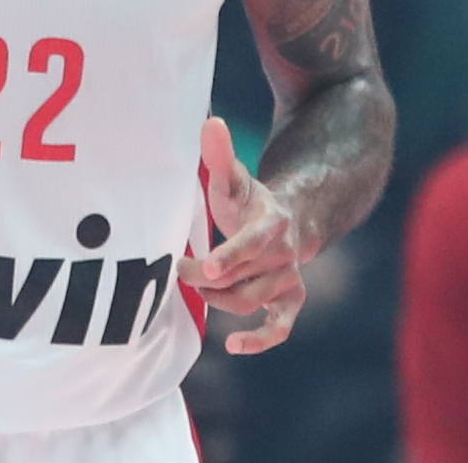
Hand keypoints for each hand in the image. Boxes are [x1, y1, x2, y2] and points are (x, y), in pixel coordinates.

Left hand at [177, 117, 307, 354]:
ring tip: (196, 285)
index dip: (232, 253)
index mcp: (272, 221)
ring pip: (248, 301)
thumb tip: (210, 121)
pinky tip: (234, 345)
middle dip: (205, 277)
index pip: (254, 241)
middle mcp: (286, 253)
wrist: (288, 222)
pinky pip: (280, 327)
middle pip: (242, 277)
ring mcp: (289, 279)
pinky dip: (261, 340)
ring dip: (217, 299)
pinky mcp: (290, 301)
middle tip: (177, 268)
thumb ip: (220, 155)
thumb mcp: (234, 178)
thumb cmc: (248, 202)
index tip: (208, 264)